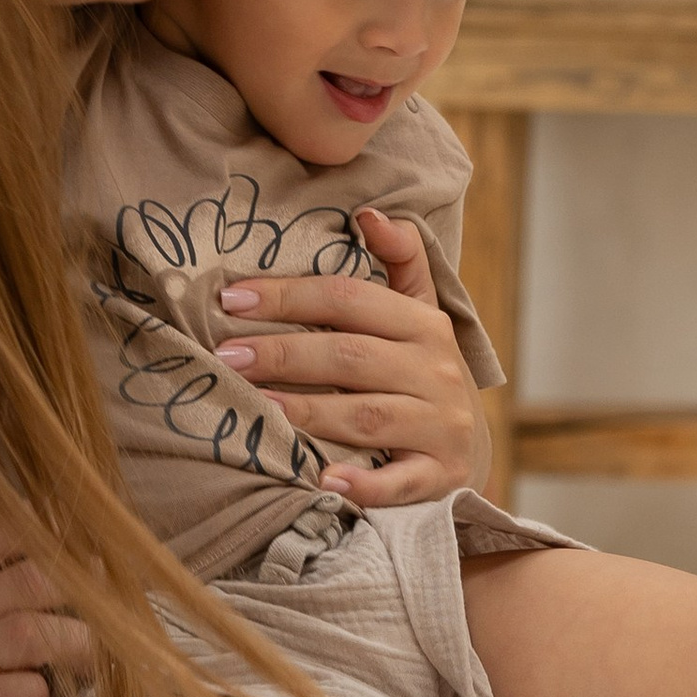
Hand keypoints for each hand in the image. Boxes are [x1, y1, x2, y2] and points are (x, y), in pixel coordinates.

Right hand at [0, 501, 91, 696]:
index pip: (2, 529)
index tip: (87, 539)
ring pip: (37, 633)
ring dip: (77, 642)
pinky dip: (43, 692)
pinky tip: (46, 694)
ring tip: (93, 654)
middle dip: (86, 584)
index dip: (54, 526)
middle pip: (36, 576)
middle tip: (114, 599)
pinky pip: (20, 694)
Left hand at [209, 207, 489, 507]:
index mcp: (424, 324)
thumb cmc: (423, 373)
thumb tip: (369, 212)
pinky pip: (398, 482)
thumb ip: (401, 258)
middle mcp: (436, 372)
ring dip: (309, 410)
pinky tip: (324, 480)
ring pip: (367, 416)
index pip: (350, 299)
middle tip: (226, 356)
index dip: (290, 296)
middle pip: (350, 356)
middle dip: (284, 354)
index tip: (231, 299)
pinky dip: (363, 484)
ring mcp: (439, 427)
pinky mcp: (439, 477)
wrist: (470, 450)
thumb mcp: (419, 312)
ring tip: (257, 406)